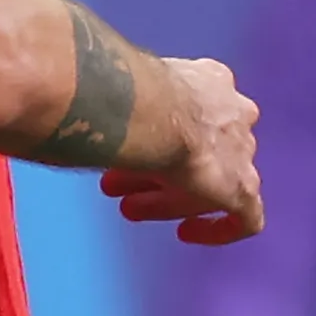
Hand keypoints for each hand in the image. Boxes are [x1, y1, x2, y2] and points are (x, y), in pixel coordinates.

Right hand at [103, 57, 260, 241]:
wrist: (149, 112)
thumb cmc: (124, 95)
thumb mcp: (120, 91)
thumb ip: (115, 102)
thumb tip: (71, 110)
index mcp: (212, 81)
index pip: (194, 112)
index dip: (163, 135)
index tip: (138, 150)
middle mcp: (235, 112)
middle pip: (200, 150)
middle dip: (158, 169)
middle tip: (118, 186)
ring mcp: (243, 152)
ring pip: (210, 181)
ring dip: (171, 196)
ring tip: (131, 209)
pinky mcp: (244, 188)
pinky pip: (244, 218)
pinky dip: (218, 229)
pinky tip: (188, 234)